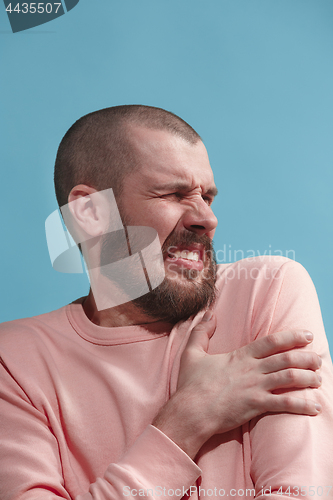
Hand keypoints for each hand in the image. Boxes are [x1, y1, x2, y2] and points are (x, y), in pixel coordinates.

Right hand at [153, 311, 321, 457]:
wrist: (190, 411)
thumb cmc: (191, 384)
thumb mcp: (191, 353)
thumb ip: (201, 332)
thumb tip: (208, 314)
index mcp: (240, 356)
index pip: (271, 341)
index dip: (292, 337)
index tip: (307, 335)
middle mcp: (252, 369)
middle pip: (286, 358)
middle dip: (306, 357)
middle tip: (319, 359)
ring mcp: (255, 387)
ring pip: (289, 378)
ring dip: (308, 378)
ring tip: (319, 379)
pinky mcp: (256, 406)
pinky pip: (285, 404)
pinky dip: (302, 405)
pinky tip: (315, 407)